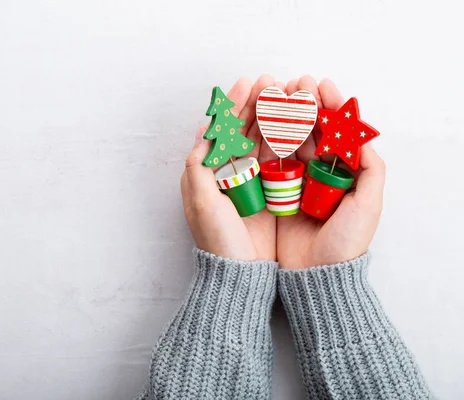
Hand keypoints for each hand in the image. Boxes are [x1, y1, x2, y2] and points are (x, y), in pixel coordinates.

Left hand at [181, 76, 283, 260]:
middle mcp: (228, 173)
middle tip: (272, 82)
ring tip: (286, 94)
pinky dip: (286, 141)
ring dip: (272, 117)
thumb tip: (204, 132)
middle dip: (256, 105)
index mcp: (208, 172)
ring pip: (262, 141)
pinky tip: (296, 124)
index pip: (222, 131)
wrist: (241, 273)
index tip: (247, 83)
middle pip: (243, 130)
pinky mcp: (269, 192)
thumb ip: (199, 166)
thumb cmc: (218, 239)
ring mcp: (250, 181)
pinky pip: (278, 160)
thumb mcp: (201, 202)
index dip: (234, 106)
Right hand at [276, 76, 385, 268]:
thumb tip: (362, 134)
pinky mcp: (273, 191)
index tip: (321, 84)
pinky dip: (264, 139)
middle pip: (311, 130)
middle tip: (295, 82)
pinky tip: (259, 120)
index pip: (337, 130)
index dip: (330, 105)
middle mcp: (317, 172)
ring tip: (275, 91)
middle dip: (304, 103)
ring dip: (282, 115)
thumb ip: (370, 169)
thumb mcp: (368, 205)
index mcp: (342, 171)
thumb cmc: (346, 241)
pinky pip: (269, 160)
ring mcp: (294, 180)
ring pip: (289, 139)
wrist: (315, 273)